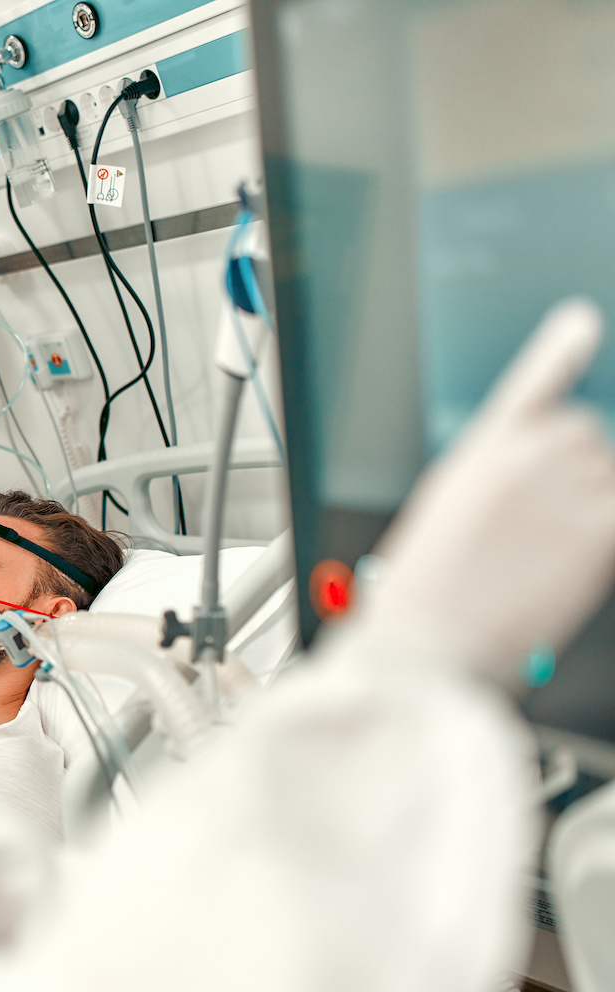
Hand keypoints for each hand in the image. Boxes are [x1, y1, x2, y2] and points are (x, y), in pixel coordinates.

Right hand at [362, 299, 614, 684]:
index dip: (561, 348)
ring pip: (611, 476)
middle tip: (546, 525)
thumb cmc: (424, 590)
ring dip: (595, 506)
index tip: (580, 323)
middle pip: (586, 436)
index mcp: (479, 449)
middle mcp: (529, 456)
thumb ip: (497, 481)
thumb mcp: (445, 513)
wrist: (430, 639)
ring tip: (550, 556)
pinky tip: (595, 540)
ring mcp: (570, 488)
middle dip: (578, 472)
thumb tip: (546, 484)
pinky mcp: (603, 529)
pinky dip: (611, 520)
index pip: (533, 382)